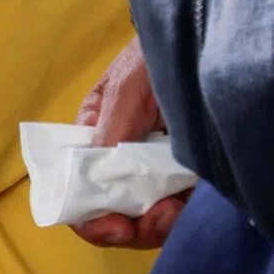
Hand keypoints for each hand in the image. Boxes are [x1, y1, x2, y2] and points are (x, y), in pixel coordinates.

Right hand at [69, 37, 188, 249]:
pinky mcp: (181, 177)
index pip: (76, 188)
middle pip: (111, 213)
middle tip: (154, 219)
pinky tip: (188, 203)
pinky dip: (179, 216)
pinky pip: (176, 211)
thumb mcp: (124, 90)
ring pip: (145, 219)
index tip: (115, 224)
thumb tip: (94, 174)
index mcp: (93, 138)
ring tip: (175, 209)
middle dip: (130, 227)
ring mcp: (151, 171)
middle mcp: (117, 161)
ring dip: (157, 225)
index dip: (88, 216)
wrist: (198, 46)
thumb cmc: (149, 61)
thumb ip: (110, 129)